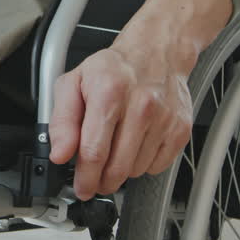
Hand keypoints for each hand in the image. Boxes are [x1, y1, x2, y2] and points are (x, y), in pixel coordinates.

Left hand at [49, 44, 193, 198]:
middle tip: (93, 180)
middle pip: (118, 167)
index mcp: (108, 93)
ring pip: (136, 170)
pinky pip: (157, 166)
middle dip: (101, 182)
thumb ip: (61, 120)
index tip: (81, 187)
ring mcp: (164, 120)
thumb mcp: (73, 83)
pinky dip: (142, 165)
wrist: (156, 52)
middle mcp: (140, 107)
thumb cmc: (112, 69)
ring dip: (121, 171)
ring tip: (114, 152)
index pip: (94, 151)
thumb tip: (59, 153)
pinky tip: (134, 146)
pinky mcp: (180, 129)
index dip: (85, 177)